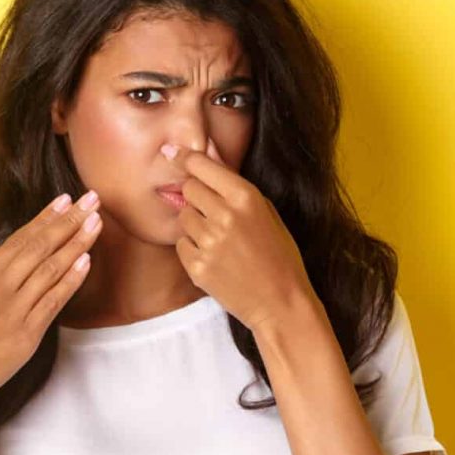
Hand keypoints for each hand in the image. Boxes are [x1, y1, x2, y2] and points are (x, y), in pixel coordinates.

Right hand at [0, 191, 103, 412]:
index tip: (64, 200)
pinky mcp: (26, 335)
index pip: (17, 241)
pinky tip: (86, 262)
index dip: (43, 219)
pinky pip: (53, 302)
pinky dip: (71, 281)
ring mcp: (14, 312)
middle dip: (69, 221)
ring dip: (77, 245)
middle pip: (40, 248)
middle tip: (93, 200)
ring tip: (97, 223)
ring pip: (52, 270)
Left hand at [164, 143, 316, 333]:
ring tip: (219, 239)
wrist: (281, 303)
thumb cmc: (279, 255)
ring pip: (183, 216)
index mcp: (245, 197)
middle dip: (197, 196)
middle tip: (213, 212)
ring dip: (195, 223)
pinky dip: (193, 248)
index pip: (201, 165)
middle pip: (189, 188)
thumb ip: (235, 185)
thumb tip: (207, 152)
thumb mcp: (267, 212)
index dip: (186, 158)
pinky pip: (182, 244)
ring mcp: (209, 242)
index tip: (174, 155)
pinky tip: (215, 258)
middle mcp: (225, 215)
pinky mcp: (197, 266)